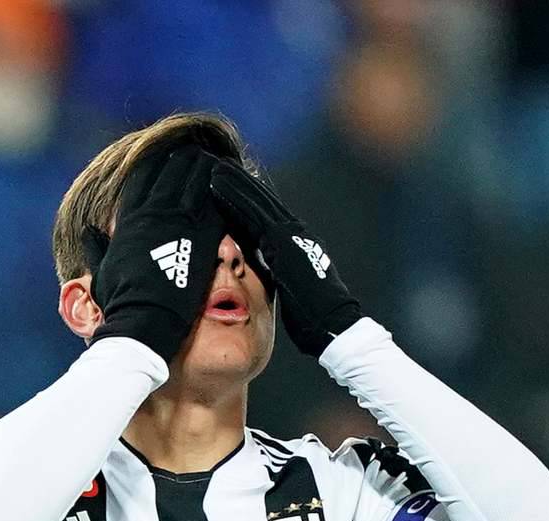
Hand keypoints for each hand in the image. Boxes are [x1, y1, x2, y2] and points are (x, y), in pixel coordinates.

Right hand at [84, 146, 224, 361]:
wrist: (146, 319)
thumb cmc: (122, 303)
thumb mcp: (102, 272)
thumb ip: (96, 249)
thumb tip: (88, 233)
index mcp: (129, 219)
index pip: (142, 175)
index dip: (157, 161)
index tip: (170, 155)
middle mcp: (153, 214)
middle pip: (172, 170)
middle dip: (186, 159)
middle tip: (200, 152)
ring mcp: (179, 221)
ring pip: (196, 179)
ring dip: (207, 167)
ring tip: (218, 160)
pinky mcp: (203, 234)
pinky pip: (216, 200)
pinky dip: (223, 187)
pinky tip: (232, 181)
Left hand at [210, 162, 361, 355]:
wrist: (333, 324)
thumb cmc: (314, 321)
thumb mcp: (293, 293)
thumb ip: (280, 277)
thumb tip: (270, 277)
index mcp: (297, 247)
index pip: (268, 218)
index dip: (250, 203)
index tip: (232, 190)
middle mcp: (296, 234)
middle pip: (263, 203)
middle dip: (242, 185)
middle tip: (220, 167)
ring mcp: (290, 235)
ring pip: (257, 201)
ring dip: (236, 183)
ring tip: (215, 168)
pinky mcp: (281, 240)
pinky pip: (252, 211)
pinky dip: (235, 196)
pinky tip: (217, 184)